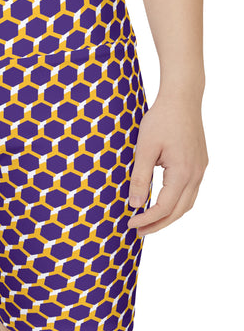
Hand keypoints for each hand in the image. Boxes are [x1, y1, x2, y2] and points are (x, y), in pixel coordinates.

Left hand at [127, 93, 208, 235]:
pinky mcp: (199, 164)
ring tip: (148, 221)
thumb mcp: (144, 149)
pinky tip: (161, 202)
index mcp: (183, 172)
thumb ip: (140, 178)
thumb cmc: (161, 120)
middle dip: (158, 224)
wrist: (182, 99)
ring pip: (187, 203)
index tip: (130, 222)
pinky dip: (176, 203)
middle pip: (179, 211)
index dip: (147, 219)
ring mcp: (200, 169)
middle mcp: (196, 174)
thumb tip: (135, 204)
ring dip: (168, 215)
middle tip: (138, 231)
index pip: (164, 207)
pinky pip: (189, 191)